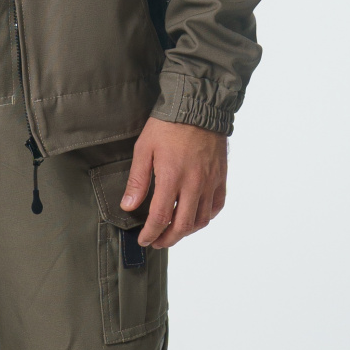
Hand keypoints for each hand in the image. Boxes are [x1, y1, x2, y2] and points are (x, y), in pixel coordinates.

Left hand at [121, 117, 226, 249]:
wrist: (197, 107)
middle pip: (182, 225)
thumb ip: (137, 181)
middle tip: (157, 242)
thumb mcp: (144, 149)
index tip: (144, 240)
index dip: (150, 233)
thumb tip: (128, 206)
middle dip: (167, 239)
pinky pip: (216, 206)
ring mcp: (210, 182)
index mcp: (172, 177)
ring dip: (186, 232)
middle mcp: (193, 184)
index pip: (160, 218)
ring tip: (173, 232)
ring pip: (201, 220)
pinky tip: (195, 218)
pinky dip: (206, 218)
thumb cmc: (168, 125)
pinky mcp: (220, 177)